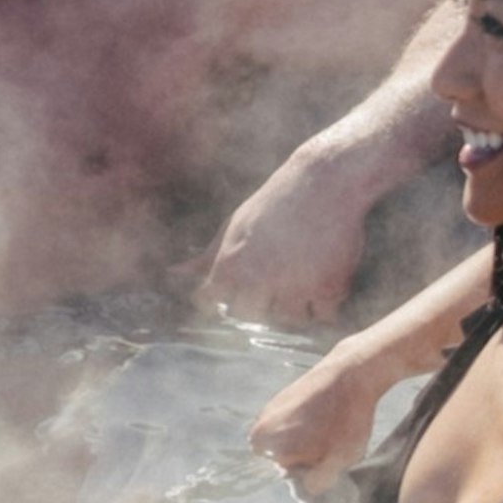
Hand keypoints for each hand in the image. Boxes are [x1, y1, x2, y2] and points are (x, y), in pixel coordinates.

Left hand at [202, 141, 379, 328]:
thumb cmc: (274, 203)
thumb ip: (206, 258)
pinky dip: (324, 304)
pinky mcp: (328, 289)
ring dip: (293, 306)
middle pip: (248, 316)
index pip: (209, 303)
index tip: (230, 293)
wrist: (324, 181)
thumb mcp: (234, 226)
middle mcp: (258, 282)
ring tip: (300, 277)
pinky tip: (323, 281)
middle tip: (272, 279)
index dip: (217, 300)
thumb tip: (174, 273)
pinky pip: (323, 317)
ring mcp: (294, 288)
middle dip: (258, 303)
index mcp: (230, 266)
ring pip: (287, 321)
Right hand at [248, 353, 383, 488]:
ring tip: (331, 429)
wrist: (351, 372)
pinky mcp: (279, 397)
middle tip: (330, 444)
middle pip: (284, 457)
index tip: (329, 458)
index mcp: (267, 444)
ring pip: (287, 440)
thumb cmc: (346, 419)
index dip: (311, 470)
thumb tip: (307, 490)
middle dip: (305, 456)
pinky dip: (305, 423)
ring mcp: (268, 411)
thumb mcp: (340, 459)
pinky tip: (327, 416)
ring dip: (306, 440)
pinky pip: (289, 423)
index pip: (288, 474)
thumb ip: (318, 482)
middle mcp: (260, 428)